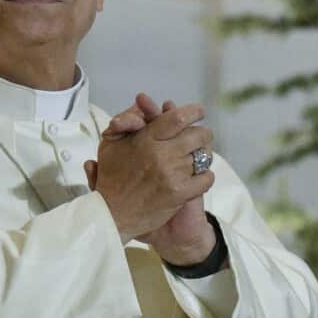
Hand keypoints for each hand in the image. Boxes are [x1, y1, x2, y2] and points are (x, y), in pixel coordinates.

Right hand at [85, 94, 216, 263]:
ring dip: (202, 155)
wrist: (111, 215)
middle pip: (198, 135)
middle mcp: (161, 154)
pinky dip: (205, 176)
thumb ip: (127, 120)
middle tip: (202, 136)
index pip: (178, 117)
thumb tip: (142, 103)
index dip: (193, 111)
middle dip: (203, 134)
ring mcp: (172, 174)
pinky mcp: (180, 194)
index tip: (198, 112)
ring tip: (197, 156)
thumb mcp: (111, 144)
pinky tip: (199, 176)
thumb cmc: (111, 178)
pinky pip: (206, 178)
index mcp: (146, 139)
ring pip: (203, 156)